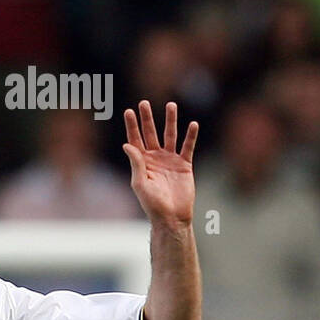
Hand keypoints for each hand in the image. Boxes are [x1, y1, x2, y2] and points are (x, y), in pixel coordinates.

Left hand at [123, 100, 197, 227]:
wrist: (172, 217)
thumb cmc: (152, 204)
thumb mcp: (141, 183)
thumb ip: (136, 163)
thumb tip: (127, 144)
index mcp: (142, 163)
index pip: (135, 141)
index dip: (132, 126)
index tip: (128, 111)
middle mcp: (155, 159)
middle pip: (151, 134)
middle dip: (147, 119)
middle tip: (144, 103)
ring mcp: (170, 160)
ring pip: (170, 136)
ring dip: (170, 121)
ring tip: (171, 105)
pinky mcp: (185, 165)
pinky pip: (188, 147)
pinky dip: (191, 136)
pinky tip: (193, 124)